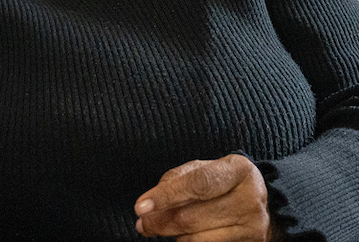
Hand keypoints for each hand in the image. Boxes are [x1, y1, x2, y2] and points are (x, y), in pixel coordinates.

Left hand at [135, 154, 273, 240]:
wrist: (265, 203)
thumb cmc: (224, 182)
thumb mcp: (204, 169)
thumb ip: (176, 180)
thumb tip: (148, 204)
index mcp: (238, 170)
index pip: (198, 184)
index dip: (166, 196)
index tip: (140, 206)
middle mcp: (250, 199)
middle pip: (193, 216)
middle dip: (160, 220)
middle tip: (142, 222)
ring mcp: (253, 226)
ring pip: (198, 238)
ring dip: (171, 234)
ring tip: (155, 227)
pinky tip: (178, 235)